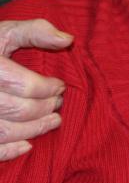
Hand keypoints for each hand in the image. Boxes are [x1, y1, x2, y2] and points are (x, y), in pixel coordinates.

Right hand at [0, 19, 71, 160]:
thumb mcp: (4, 32)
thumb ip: (35, 31)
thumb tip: (68, 40)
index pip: (22, 84)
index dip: (47, 88)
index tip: (60, 86)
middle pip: (16, 109)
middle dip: (44, 108)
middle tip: (58, 103)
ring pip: (3, 132)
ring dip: (33, 130)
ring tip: (53, 121)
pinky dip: (8, 152)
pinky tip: (27, 146)